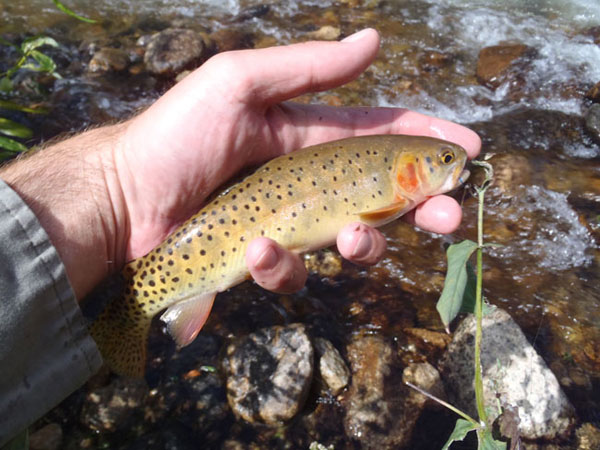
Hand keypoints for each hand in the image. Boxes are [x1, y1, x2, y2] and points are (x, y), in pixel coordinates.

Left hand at [118, 28, 480, 292]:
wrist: (122, 197)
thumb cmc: (175, 136)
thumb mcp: (239, 83)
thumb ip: (307, 68)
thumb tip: (373, 41)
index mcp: (305, 136)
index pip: (378, 134)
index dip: (423, 138)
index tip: (468, 148)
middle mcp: (305, 182)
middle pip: (379, 196)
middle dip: (421, 207)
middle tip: (449, 216)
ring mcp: (287, 224)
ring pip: (348, 243)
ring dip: (363, 244)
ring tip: (351, 239)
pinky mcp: (264, 261)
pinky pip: (292, 273)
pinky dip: (282, 264)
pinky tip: (257, 248)